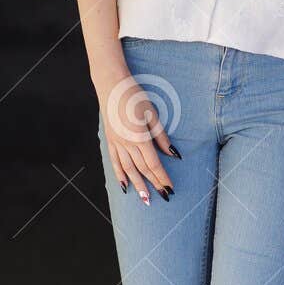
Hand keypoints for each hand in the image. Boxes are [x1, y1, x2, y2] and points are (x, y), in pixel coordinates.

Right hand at [97, 72, 176, 205]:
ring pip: (128, 169)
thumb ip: (161, 137)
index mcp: (140, 137)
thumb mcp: (152, 114)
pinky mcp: (110, 141)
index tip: (170, 188)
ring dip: (137, 185)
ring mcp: (117, 143)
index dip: (162, 178)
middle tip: (162, 197)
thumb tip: (173, 154)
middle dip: (153, 184)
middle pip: (142, 169)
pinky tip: (125, 186)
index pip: (154, 164)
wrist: (112, 86)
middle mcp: (127, 143)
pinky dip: (120, 175)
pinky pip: (115, 162)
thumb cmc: (135, 97)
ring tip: (144, 199)